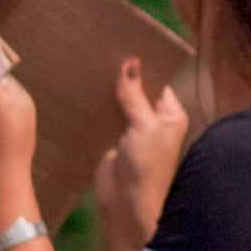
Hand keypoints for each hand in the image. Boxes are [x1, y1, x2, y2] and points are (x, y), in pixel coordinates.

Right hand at [91, 58, 190, 250]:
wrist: (126, 207)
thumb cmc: (146, 166)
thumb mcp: (143, 126)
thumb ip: (134, 95)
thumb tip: (131, 62)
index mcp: (169, 114)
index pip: (157, 82)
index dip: (142, 65)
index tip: (121, 43)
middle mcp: (153, 121)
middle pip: (136, 92)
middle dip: (121, 77)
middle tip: (98, 50)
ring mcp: (131, 132)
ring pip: (119, 105)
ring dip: (106, 93)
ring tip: (86, 66)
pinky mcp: (111, 142)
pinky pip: (104, 119)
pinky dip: (95, 109)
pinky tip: (80, 92)